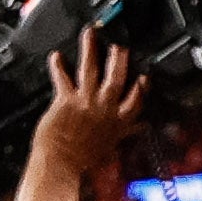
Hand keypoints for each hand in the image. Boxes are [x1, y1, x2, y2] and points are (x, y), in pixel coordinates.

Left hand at [35, 29, 144, 180]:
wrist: (59, 166)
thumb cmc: (81, 161)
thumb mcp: (110, 146)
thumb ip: (126, 131)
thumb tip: (141, 126)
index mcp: (118, 122)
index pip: (136, 100)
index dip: (142, 87)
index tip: (146, 75)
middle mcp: (105, 109)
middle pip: (117, 78)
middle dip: (119, 59)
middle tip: (120, 44)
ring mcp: (86, 103)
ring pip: (92, 70)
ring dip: (91, 50)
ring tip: (91, 34)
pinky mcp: (66, 101)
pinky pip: (63, 79)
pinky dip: (58, 67)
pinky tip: (56, 56)